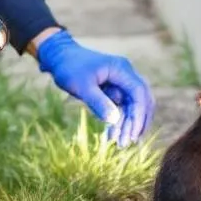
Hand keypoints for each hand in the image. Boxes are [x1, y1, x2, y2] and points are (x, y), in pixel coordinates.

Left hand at [35, 31, 153, 146]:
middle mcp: (125, 74)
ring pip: (132, 106)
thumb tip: (114, 120)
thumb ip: (98, 102)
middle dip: (137, 122)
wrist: (59, 56)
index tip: (133, 134)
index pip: (139, 93)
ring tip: (120, 143)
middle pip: (141, 100)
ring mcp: (121, 82)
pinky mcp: (114, 90)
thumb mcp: (82, 86)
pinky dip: (119, 121)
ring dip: (128, 124)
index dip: (139, 114)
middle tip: (128, 143)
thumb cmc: (69, 67)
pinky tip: (112, 136)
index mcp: (121, 69)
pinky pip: (122, 107)